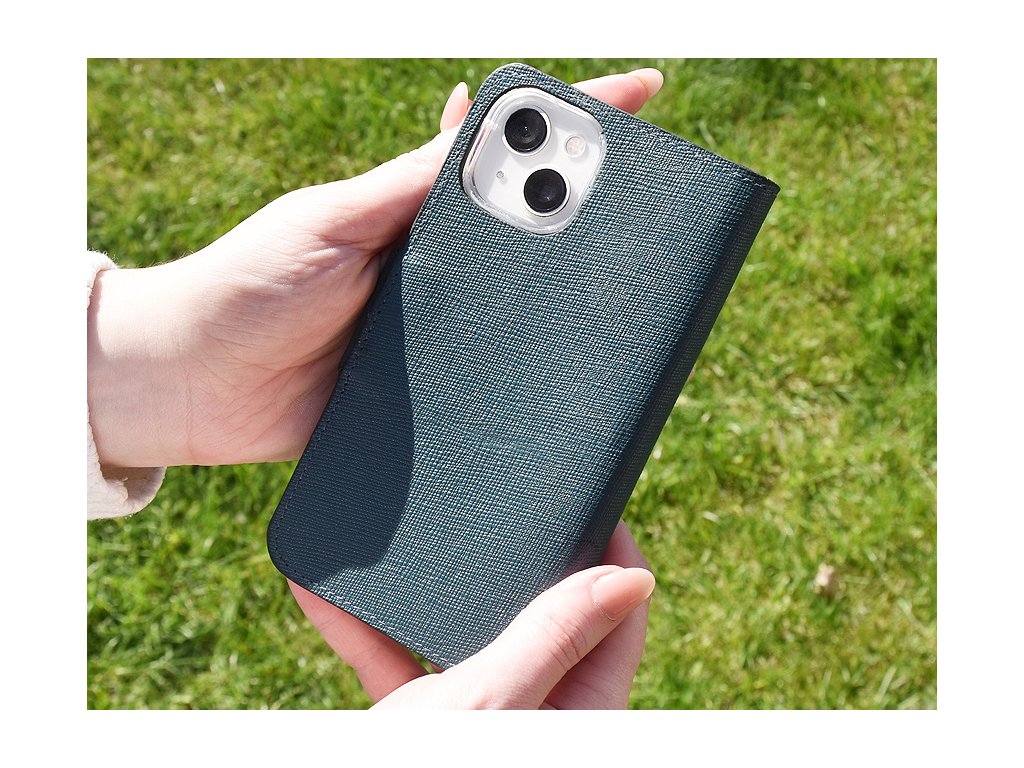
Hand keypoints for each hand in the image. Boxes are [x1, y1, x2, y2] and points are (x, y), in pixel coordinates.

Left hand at [87, 68, 664, 467]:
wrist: (194, 383)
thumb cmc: (250, 284)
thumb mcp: (332, 219)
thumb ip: (406, 185)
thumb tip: (480, 123)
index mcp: (416, 215)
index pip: (506, 157)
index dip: (572, 122)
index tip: (643, 95)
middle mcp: (435, 270)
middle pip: (530, 234)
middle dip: (593, 208)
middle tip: (657, 197)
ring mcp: (434, 334)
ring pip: (520, 311)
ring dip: (569, 296)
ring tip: (629, 286)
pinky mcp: (425, 398)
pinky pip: (490, 384)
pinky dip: (529, 376)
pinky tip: (564, 378)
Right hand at [290, 521, 653, 708]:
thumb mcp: (493, 706)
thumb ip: (553, 640)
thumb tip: (630, 578)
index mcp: (582, 714)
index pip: (616, 615)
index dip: (609, 550)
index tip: (586, 494)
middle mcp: (539, 715)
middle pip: (539, 619)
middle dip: (511, 563)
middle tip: (495, 504)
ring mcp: (482, 722)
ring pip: (463, 639)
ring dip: (422, 597)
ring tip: (410, 542)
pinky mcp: (427, 728)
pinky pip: (402, 669)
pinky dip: (369, 636)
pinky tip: (324, 597)